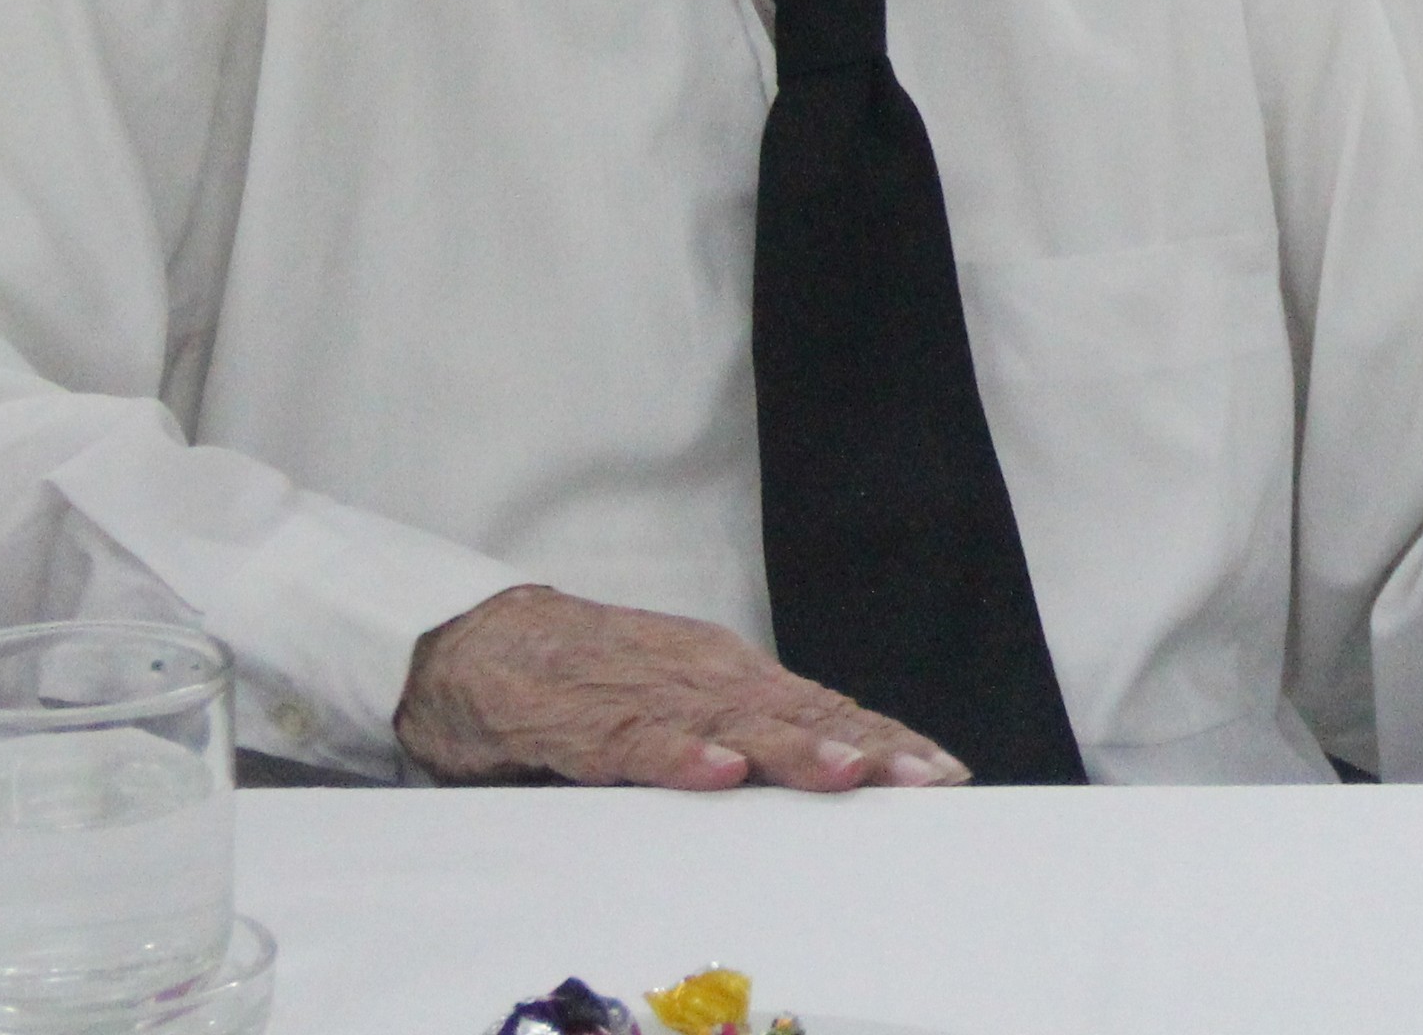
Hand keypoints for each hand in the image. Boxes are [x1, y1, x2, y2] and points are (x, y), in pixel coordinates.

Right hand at [395, 584, 965, 791]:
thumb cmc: (588, 681)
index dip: (885, 740)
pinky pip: (633, 740)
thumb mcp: (680, 706)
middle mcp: (701, 678)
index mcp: (730, 678)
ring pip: (729, 724)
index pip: (823, 709)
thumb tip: (827, 779)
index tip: (945, 773)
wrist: (476, 643)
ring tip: (846, 772)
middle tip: (926, 778)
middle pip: (797, 714)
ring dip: (791, 748)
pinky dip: (677, 755)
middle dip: (866, 748)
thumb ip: (741, 737)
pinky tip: (718, 771)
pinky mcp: (579, 719)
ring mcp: (644, 695)